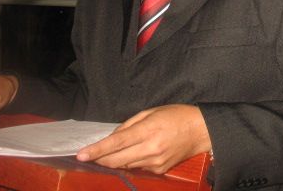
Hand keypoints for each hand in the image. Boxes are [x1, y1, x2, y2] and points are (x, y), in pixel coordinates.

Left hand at [77, 104, 211, 173]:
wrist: (200, 131)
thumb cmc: (176, 116)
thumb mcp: (152, 111)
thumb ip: (129, 124)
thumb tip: (113, 136)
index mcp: (147, 130)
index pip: (116, 142)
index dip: (97, 150)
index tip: (81, 155)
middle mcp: (150, 149)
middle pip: (116, 160)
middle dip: (100, 159)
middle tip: (90, 156)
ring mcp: (155, 162)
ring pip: (125, 165)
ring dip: (116, 160)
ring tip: (117, 150)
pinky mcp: (159, 170)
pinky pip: (138, 168)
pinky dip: (132, 161)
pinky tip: (139, 152)